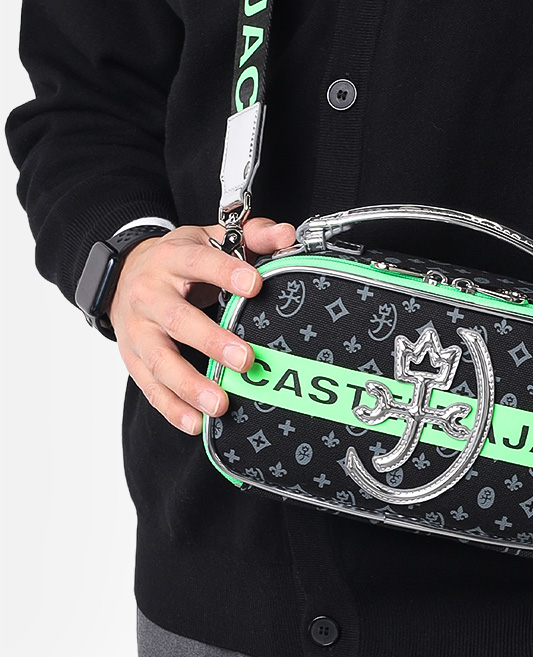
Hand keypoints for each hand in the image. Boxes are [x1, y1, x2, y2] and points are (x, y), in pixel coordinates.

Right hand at [108, 217, 296, 434]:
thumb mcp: (210, 238)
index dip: (226, 273)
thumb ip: (251, 235)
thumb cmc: (178, 260)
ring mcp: (137, 329)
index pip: (199, 263)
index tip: (255, 285)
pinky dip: (171, 408)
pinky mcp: (132, 357)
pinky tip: (195, 422)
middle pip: (178, 320)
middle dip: (212, 342)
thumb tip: (286, 234)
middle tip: (246, 359)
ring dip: (190, 385)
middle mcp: (150, 294)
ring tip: (220, 403)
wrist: (123, 274)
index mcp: (173, 258)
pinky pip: (150, 386)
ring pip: (160, 359)